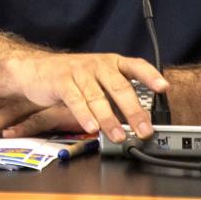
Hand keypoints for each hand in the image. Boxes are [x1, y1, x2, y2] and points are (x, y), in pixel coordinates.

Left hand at [0, 96, 79, 138]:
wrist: (99, 86)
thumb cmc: (69, 97)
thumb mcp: (41, 103)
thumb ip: (25, 111)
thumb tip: (4, 125)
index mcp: (19, 90)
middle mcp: (26, 93)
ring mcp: (40, 100)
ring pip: (10, 111)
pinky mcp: (57, 109)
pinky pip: (36, 120)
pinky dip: (22, 128)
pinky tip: (9, 134)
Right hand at [10, 51, 166, 141]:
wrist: (36, 69)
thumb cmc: (73, 78)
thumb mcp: (98, 81)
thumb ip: (117, 97)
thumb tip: (140, 123)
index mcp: (111, 63)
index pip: (136, 66)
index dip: (150, 76)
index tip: (164, 87)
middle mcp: (98, 65)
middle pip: (119, 87)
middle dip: (134, 111)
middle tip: (144, 131)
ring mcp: (79, 72)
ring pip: (98, 97)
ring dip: (110, 119)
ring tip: (119, 136)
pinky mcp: (61, 81)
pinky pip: (75, 99)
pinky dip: (84, 115)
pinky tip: (92, 128)